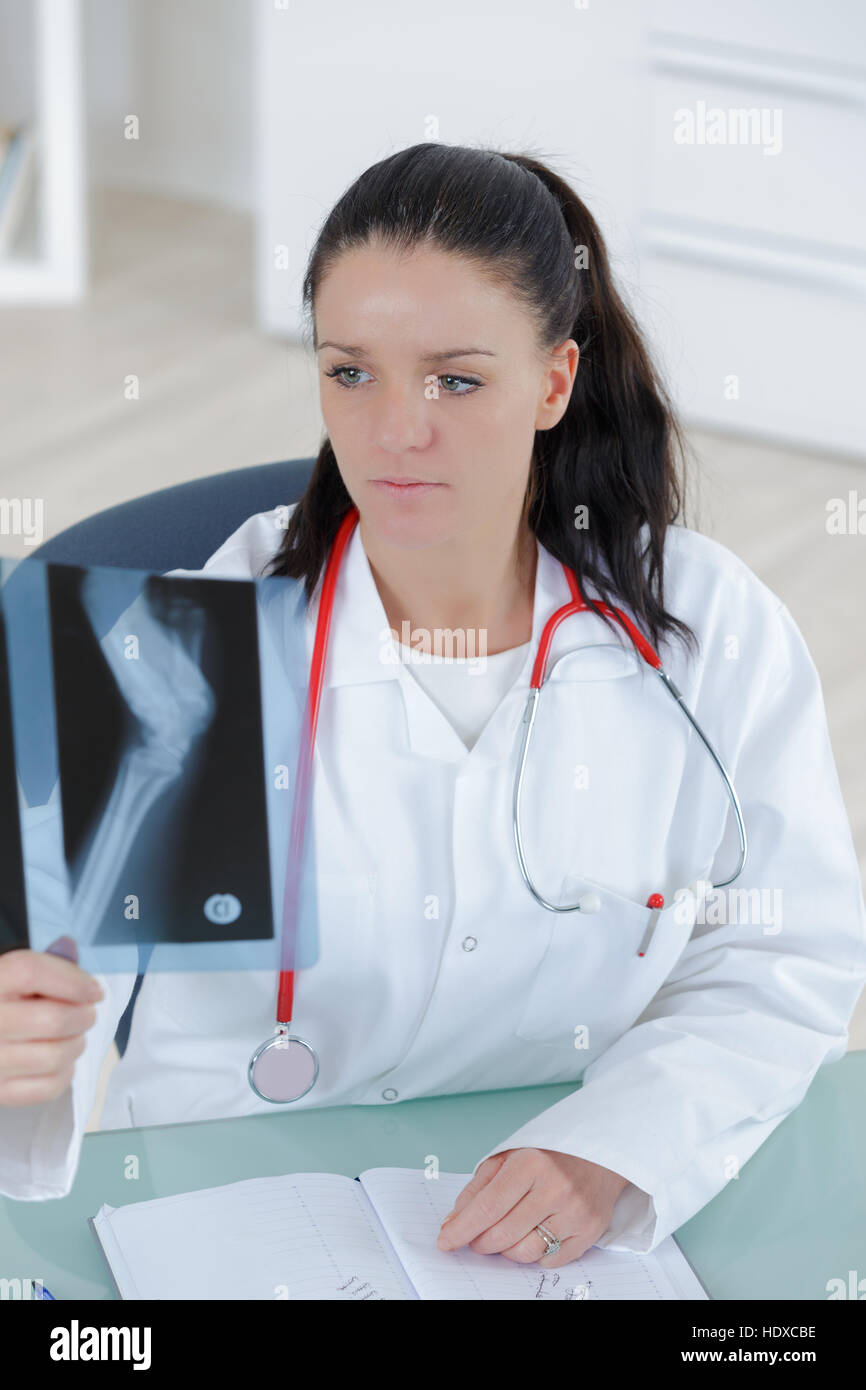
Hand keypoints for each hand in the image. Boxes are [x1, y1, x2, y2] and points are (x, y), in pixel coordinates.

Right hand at [0, 939, 103, 1105]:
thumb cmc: (4, 1003)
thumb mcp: (10, 977)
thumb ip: (40, 964)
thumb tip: (70, 947)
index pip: (31, 971)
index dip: (72, 979)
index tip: (94, 990)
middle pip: (51, 1018)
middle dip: (83, 1016)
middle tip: (87, 1014)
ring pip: (53, 1056)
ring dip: (76, 1045)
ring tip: (75, 1036)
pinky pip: (46, 1087)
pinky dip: (64, 1073)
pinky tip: (62, 1061)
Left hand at [436, 1147, 628, 1266]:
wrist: (601, 1151)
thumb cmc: (549, 1154)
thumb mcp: (509, 1156)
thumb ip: (478, 1188)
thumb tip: (453, 1223)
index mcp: (531, 1163)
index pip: (487, 1207)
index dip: (462, 1229)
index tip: (445, 1241)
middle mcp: (556, 1188)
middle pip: (502, 1235)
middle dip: (480, 1241)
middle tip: (476, 1238)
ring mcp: (575, 1212)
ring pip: (524, 1253)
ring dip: (506, 1250)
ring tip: (507, 1233)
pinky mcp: (590, 1231)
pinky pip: (549, 1260)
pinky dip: (534, 1254)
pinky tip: (535, 1233)